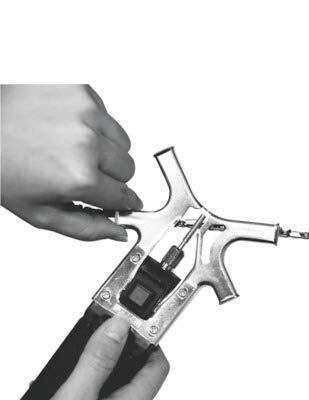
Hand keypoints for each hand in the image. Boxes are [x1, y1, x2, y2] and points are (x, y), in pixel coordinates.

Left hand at [0, 84, 141, 240]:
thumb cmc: (1, 165)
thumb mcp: (40, 211)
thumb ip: (86, 228)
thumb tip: (118, 231)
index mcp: (79, 176)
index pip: (125, 196)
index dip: (122, 201)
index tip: (122, 200)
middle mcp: (87, 142)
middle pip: (128, 168)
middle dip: (112, 176)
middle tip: (82, 172)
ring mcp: (86, 112)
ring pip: (122, 141)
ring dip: (106, 148)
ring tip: (71, 148)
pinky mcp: (81, 90)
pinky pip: (106, 115)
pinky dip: (93, 124)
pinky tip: (65, 127)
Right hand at [40, 316, 168, 399]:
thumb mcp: (77, 399)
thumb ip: (98, 360)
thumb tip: (117, 326)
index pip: (157, 361)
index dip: (148, 336)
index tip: (131, 317)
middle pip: (136, 369)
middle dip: (119, 347)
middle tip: (101, 328)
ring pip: (115, 383)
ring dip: (98, 365)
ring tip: (77, 352)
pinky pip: (99, 399)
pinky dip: (85, 384)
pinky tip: (63, 384)